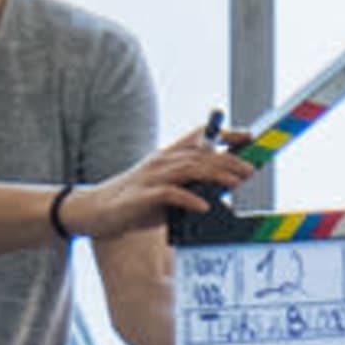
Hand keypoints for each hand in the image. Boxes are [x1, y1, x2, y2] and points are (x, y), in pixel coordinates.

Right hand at [66, 124, 254, 239]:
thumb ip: (190, 188)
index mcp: (167, 156)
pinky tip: (205, 206)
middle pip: (201, 154)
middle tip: (250, 170)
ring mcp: (151, 177)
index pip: (199, 136)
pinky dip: (190, 199)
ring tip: (236, 183)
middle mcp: (161, 161)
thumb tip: (222, 195)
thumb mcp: (165, 191)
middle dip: (229, 160)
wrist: (94, 211)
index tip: (247, 137)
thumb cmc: (133, 203)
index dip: (224, 133)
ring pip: (190, 169)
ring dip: (216, 175)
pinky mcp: (142, 196)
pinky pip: (171, 194)